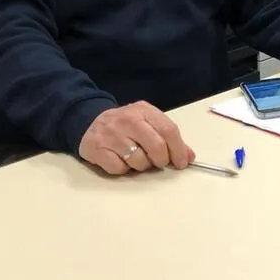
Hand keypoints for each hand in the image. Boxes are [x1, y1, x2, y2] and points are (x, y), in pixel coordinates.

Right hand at [78, 101, 195, 175]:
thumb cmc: (126, 125)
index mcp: (144, 110)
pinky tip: (120, 160)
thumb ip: (168, 137)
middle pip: (156, 146)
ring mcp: (111, 134)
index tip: (182, 163)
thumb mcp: (148, 123)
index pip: (169, 130)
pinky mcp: (97, 148)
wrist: (90, 122)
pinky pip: (119, 168)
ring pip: (138, 160)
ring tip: (137, 158)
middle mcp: (128, 120)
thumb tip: (189, 156)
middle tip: (159, 163)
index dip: (179, 149)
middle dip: (162, 160)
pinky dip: (123, 169)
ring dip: (142, 166)